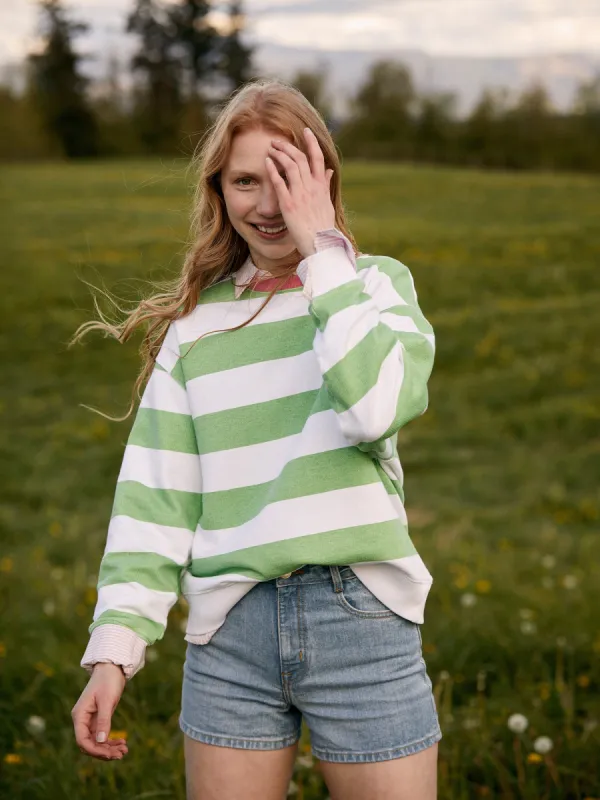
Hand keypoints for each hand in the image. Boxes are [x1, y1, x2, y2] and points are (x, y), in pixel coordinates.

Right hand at [71, 663, 127, 760]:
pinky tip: (122, 743)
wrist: (112, 668)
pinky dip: (111, 741)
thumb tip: (100, 741)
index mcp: (79, 715)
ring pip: (96, 742)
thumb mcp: (107, 701)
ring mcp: (90, 720)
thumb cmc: (108, 681)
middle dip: (104, 751)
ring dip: (109, 748)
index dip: (95, 750)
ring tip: (124, 750)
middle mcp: (82, 720)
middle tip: (122, 754)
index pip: (82, 740)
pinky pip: (102, 735)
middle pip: (89, 744)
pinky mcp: (98, 719)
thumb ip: (103, 720)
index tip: (110, 754)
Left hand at [265, 128, 334, 258]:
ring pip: (290, 166)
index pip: (318, 158)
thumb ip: (325, 185)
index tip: (305, 131)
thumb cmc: (323, 227)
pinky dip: (273, 170)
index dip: (312, 142)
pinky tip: (267, 161)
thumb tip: (329, 171)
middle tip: (277, 140)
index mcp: (321, 186)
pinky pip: (280, 182)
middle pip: (300, 158)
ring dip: (280, 154)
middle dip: (288, 146)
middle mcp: (311, 187)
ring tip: (271, 147)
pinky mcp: (289, 205)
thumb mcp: (328, 203)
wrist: (320, 244)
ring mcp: (300, 195)